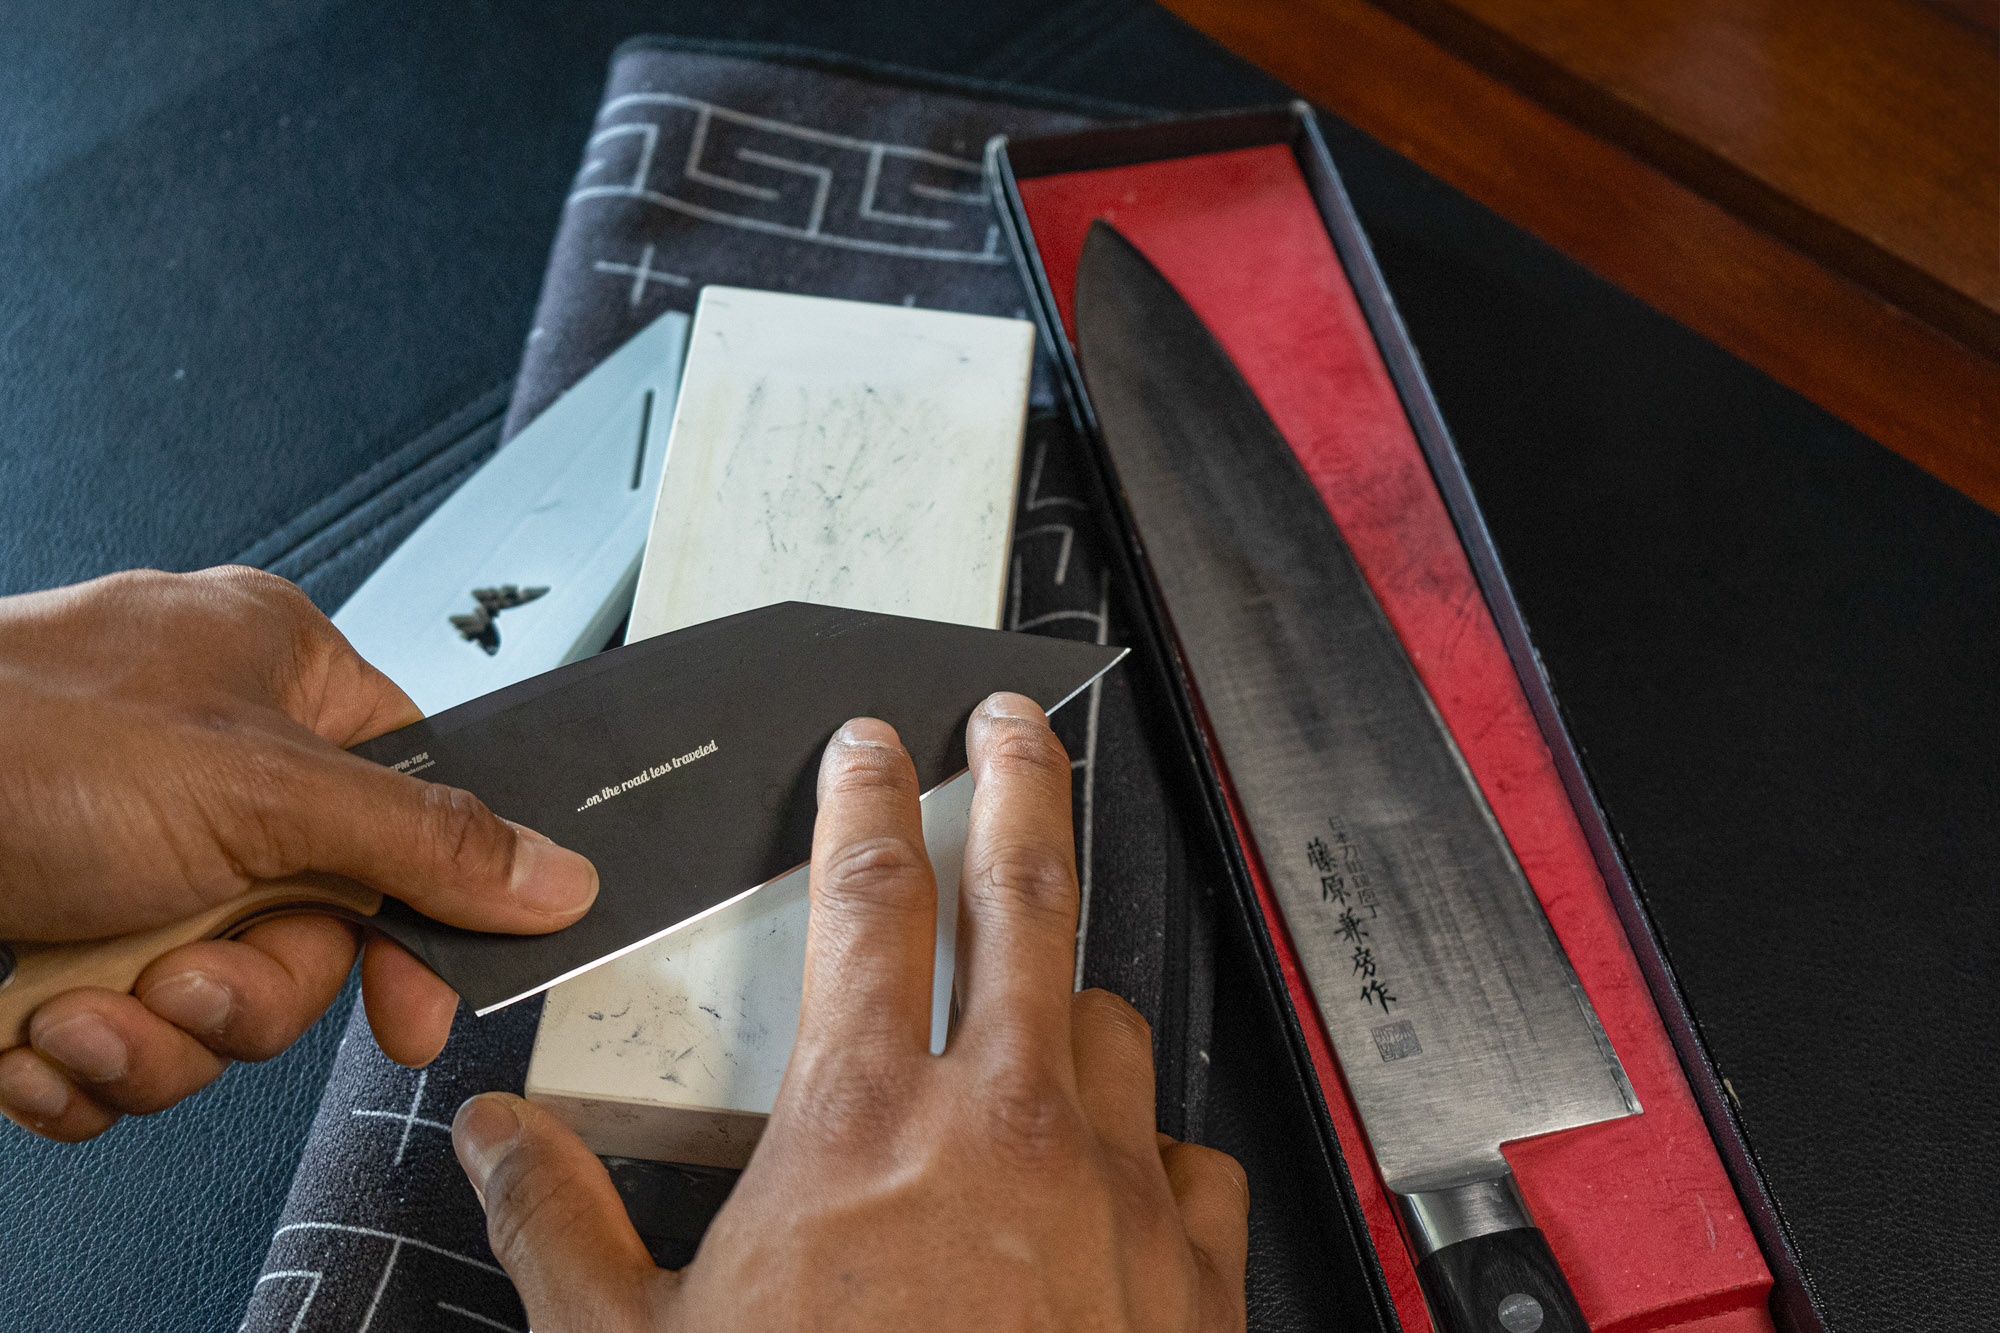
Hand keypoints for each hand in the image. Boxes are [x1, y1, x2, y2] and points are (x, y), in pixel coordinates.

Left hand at [0, 567, 597, 1141]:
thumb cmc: (5, 739)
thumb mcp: (259, 789)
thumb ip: (424, 841)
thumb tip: (556, 872)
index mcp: (279, 678)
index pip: (415, 807)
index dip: (422, 917)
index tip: (417, 1008)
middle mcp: (209, 765)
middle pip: (316, 931)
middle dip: (244, 991)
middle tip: (189, 977)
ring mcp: (128, 854)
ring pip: (218, 1000)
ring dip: (149, 1037)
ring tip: (75, 1007)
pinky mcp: (55, 931)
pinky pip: (127, 1036)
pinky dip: (76, 1061)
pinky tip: (25, 1031)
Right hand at [451, 692, 1247, 1330]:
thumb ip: (558, 1223)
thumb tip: (488, 1138)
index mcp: (866, 1120)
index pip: (867, 894)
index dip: (865, 796)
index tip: (871, 744)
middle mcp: (1009, 1123)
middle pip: (1025, 892)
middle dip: (1021, 781)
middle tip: (1015, 724)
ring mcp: (1116, 1187)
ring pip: (1112, 1021)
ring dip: (1074, 1000)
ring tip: (1045, 1001)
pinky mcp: (1192, 1268)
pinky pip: (1189, 1157)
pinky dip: (1153, 1147)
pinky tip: (1125, 1174)